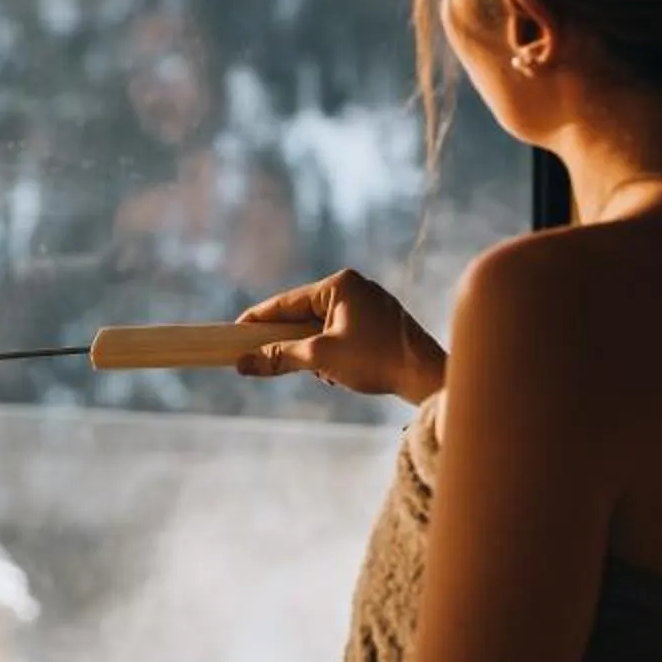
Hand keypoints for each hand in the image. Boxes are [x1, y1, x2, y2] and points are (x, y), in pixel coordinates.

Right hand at [235, 269, 446, 403]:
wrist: (427, 376)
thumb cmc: (377, 360)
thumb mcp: (321, 358)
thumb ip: (279, 357)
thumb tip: (243, 363)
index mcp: (340, 284)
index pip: (287, 301)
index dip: (257, 319)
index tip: (234, 333)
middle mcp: (355, 287)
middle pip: (303, 315)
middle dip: (290, 342)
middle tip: (262, 360)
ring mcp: (369, 304)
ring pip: (322, 329)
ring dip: (314, 353)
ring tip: (325, 374)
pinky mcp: (378, 322)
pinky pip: (341, 334)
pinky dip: (332, 354)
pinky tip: (339, 374)